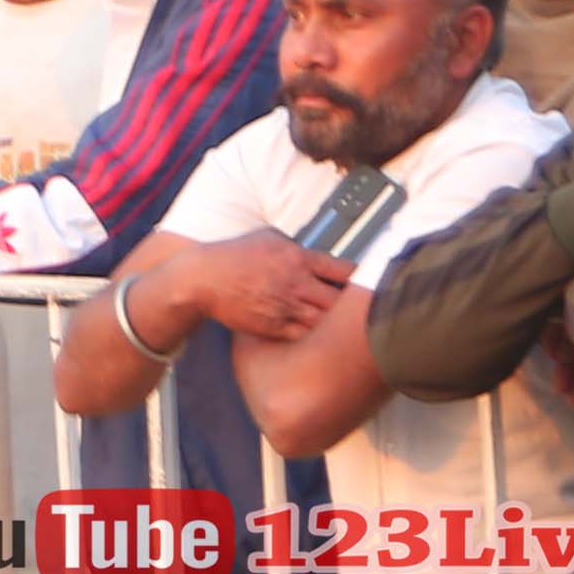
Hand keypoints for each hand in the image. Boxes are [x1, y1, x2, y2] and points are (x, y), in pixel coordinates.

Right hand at [157, 231, 349, 346]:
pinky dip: (315, 336)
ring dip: (336, 324)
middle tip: (363, 309)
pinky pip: (304, 335)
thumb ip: (296, 246)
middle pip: (340, 300)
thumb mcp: (268, 237)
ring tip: (346, 327)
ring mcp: (285, 308)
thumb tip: (317, 253)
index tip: (370, 282)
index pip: (343, 269)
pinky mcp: (273, 327)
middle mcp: (295, 283)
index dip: (361, 277)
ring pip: (325, 321)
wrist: (203, 280)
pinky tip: (320, 336)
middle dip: (353, 305)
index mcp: (298, 258)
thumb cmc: (234, 255)